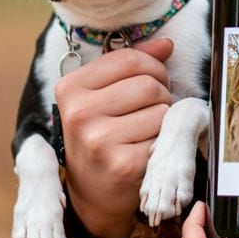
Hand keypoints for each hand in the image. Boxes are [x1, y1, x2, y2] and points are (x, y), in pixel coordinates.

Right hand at [54, 37, 172, 237]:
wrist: (92, 193)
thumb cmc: (102, 134)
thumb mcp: (105, 94)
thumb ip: (134, 64)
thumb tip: (167, 44)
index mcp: (70, 88)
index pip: (130, 58)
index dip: (153, 66)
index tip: (152, 80)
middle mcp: (78, 113)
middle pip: (149, 84)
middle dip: (161, 94)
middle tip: (150, 110)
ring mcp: (98, 141)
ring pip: (162, 110)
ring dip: (164, 119)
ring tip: (147, 131)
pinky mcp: (122, 165)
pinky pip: (164, 137)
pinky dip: (164, 142)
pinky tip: (147, 150)